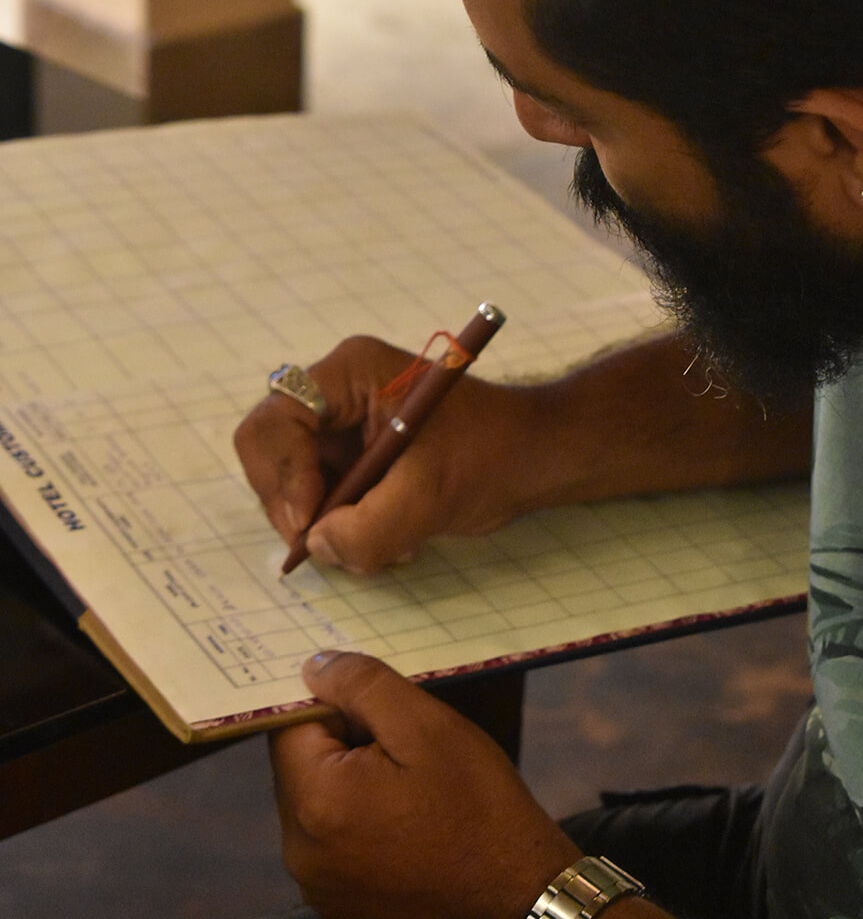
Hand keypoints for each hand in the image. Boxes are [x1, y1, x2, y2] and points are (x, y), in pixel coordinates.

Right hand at [235, 335, 548, 572]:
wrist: (534, 456)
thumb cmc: (492, 454)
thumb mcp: (430, 496)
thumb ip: (369, 528)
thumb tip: (317, 546)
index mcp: (351, 373)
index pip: (278, 419)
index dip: (283, 475)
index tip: (310, 523)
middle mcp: (338, 392)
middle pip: (272, 450)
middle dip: (298, 506)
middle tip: (331, 545)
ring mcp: (344, 425)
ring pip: (294, 483)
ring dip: (327, 523)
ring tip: (382, 541)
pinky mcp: (355, 456)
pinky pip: (323, 498)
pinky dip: (346, 527)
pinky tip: (394, 536)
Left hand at [271, 651, 576, 918]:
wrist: (519, 896)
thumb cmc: (477, 803)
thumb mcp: (427, 725)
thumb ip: (362, 686)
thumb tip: (312, 667)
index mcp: (314, 802)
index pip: (290, 726)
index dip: (337, 707)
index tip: (383, 713)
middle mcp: (299, 854)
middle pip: (300, 769)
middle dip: (343, 747)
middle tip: (406, 752)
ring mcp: (318, 890)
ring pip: (315, 808)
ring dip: (349, 787)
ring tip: (410, 791)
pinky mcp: (339, 911)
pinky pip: (330, 848)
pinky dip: (356, 828)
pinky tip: (406, 829)